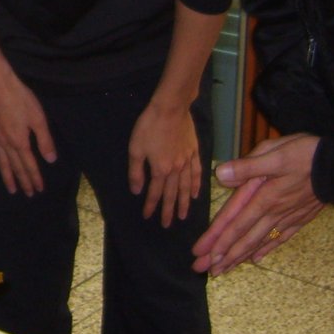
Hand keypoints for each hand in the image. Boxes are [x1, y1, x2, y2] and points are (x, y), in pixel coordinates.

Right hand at [0, 67, 56, 195]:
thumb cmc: (20, 98)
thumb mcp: (38, 118)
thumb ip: (44, 140)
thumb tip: (51, 160)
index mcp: (20, 142)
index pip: (30, 165)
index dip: (35, 178)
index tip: (39, 189)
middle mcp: (6, 145)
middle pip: (16, 167)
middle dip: (23, 181)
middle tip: (28, 194)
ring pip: (2, 164)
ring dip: (7, 178)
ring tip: (12, 190)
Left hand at [128, 99, 201, 225]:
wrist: (171, 108)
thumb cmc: (149, 126)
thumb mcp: (135, 149)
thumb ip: (136, 172)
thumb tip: (137, 191)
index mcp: (160, 170)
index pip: (154, 193)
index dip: (150, 206)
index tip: (148, 217)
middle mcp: (176, 170)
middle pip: (172, 194)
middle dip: (169, 210)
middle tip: (168, 225)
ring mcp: (187, 161)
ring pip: (186, 187)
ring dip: (184, 203)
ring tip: (183, 216)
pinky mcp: (195, 152)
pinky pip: (197, 173)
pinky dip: (196, 185)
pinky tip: (196, 194)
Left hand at [191, 133, 323, 274]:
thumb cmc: (305, 154)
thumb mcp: (274, 153)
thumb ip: (247, 167)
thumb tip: (221, 175)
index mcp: (263, 197)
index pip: (233, 222)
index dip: (215, 238)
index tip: (199, 253)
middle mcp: (273, 212)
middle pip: (242, 238)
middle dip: (221, 255)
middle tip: (202, 270)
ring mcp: (287, 217)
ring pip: (258, 242)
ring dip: (239, 257)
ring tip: (223, 270)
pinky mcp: (300, 218)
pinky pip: (279, 239)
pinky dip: (266, 249)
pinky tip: (257, 259)